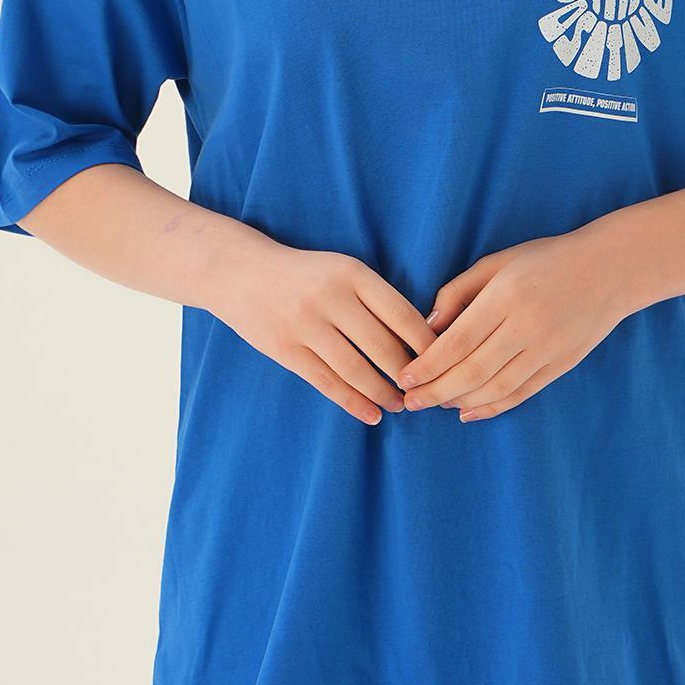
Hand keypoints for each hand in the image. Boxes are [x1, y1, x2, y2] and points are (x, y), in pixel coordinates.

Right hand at [208, 240, 437, 425]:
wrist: (242, 272)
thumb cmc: (306, 275)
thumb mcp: (342, 270)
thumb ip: (375, 299)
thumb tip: (420, 339)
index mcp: (352, 273)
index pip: (402, 314)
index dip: (426, 343)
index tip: (443, 361)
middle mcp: (330, 297)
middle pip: (382, 346)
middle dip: (407, 374)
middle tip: (423, 391)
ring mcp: (305, 325)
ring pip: (356, 370)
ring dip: (383, 393)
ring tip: (399, 405)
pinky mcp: (285, 350)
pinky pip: (327, 382)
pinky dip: (353, 402)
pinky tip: (371, 414)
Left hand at [396, 224, 634, 420]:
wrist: (610, 269)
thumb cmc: (546, 259)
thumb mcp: (497, 262)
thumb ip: (459, 292)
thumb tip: (429, 327)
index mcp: (507, 296)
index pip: (458, 342)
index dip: (428, 366)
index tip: (405, 378)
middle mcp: (528, 326)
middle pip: (473, 371)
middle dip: (436, 391)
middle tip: (410, 402)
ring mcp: (548, 349)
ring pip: (496, 388)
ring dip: (461, 402)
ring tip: (436, 404)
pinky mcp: (562, 364)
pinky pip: (522, 393)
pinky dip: (493, 407)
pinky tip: (469, 412)